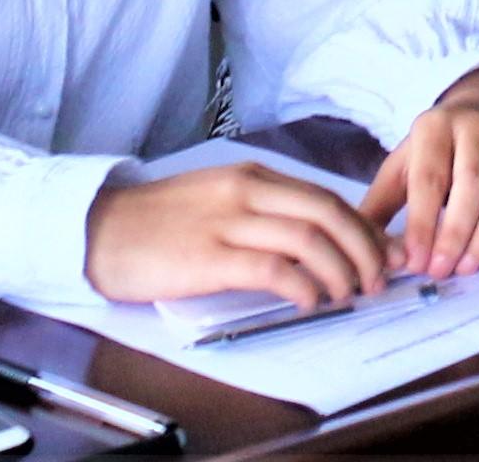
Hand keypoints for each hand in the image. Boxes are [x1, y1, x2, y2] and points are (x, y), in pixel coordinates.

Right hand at [84, 160, 393, 311]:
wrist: (96, 230)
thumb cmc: (156, 224)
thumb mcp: (216, 202)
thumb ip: (262, 213)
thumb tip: (315, 241)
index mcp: (251, 176)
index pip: (325, 196)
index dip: (362, 226)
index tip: (383, 252)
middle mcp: (246, 191)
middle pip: (327, 212)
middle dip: (363, 248)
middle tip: (378, 278)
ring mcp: (227, 222)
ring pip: (308, 238)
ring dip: (340, 271)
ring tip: (348, 295)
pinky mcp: (209, 257)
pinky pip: (272, 268)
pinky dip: (302, 286)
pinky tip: (309, 302)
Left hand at [366, 71, 478, 280]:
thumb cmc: (438, 148)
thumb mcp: (403, 166)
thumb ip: (381, 206)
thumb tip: (367, 253)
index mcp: (435, 126)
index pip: (430, 178)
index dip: (424, 224)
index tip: (416, 262)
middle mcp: (478, 125)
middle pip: (472, 184)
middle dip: (456, 234)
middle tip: (442, 270)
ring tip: (468, 267)